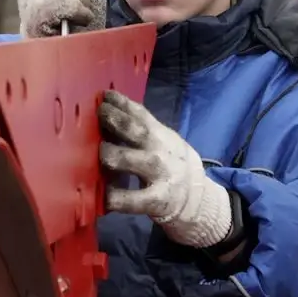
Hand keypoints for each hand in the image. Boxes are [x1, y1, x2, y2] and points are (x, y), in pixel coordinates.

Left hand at [98, 90, 233, 248]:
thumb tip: (110, 113)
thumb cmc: (170, 164)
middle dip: (118, 121)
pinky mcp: (157, 200)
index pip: (142, 115)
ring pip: (137, 162)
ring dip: (116, 154)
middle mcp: (160, 152)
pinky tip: (106, 196)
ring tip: (102, 153)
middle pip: (139, 132)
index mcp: (161, 135)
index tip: (106, 95)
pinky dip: (119, 197)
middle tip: (100, 114)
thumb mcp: (162, 142)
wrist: (197, 196)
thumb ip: (142, 130)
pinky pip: (135, 199)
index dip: (124, 104)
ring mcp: (160, 176)